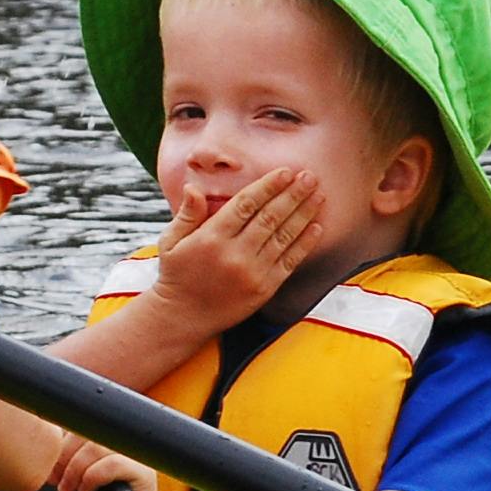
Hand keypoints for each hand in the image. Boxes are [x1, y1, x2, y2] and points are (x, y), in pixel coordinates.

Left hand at [45, 436, 156, 490]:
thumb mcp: (73, 480)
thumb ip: (62, 461)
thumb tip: (39, 453)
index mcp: (105, 438)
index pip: (78, 424)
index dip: (59, 444)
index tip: (49, 470)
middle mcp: (122, 441)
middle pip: (86, 431)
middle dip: (63, 457)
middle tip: (55, 481)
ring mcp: (135, 456)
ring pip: (97, 446)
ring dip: (75, 469)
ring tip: (68, 490)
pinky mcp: (144, 474)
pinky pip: (114, 463)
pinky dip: (93, 476)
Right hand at [152, 166, 324, 332]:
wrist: (183, 318)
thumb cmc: (177, 275)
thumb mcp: (171, 241)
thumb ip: (187, 214)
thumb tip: (193, 187)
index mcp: (211, 237)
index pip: (246, 204)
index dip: (268, 186)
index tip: (285, 172)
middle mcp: (234, 254)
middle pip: (270, 217)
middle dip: (293, 194)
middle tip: (310, 176)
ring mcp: (252, 273)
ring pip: (284, 236)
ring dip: (304, 213)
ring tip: (319, 195)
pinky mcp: (264, 289)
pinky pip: (290, 261)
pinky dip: (305, 243)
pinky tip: (317, 227)